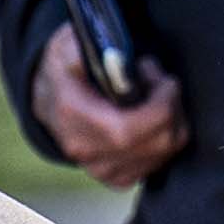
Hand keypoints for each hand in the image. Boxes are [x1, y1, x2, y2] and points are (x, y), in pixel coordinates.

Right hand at [33, 25, 186, 187]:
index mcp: (73, 115)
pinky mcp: (115, 178)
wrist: (50, 100)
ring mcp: (101, 169)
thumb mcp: (67, 45)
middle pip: (157, 142)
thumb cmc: (67, 69)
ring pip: (164, 152)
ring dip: (173, 121)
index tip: (165, 80)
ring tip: (155, 97)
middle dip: (173, 108)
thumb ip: (84, 46)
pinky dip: (165, 139)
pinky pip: (159, 163)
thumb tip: (112, 54)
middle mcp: (85, 149)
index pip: (128, 130)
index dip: (160, 106)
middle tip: (161, 82)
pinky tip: (151, 120)